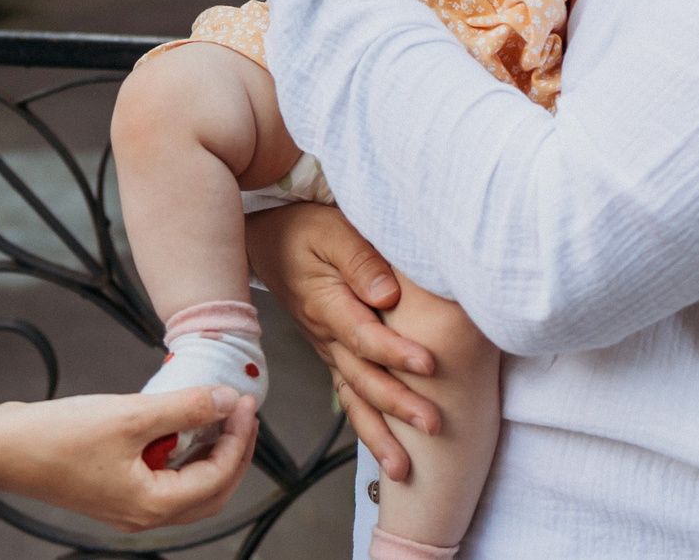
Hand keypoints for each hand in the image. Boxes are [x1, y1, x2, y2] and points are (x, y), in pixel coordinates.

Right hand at [0, 387, 258, 532]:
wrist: (2, 448)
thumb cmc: (57, 438)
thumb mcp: (131, 415)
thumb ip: (184, 409)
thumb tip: (226, 401)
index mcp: (151, 506)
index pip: (217, 477)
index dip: (239, 438)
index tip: (245, 402)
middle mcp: (142, 514)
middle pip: (210, 491)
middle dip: (232, 451)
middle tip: (241, 412)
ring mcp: (127, 505)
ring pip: (187, 487)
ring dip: (208, 453)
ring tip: (216, 413)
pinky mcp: (113, 490)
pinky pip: (163, 478)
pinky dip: (180, 453)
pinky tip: (177, 422)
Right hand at [241, 204, 440, 482]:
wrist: (266, 243)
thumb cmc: (302, 231)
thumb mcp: (330, 230)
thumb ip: (360, 258)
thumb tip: (389, 294)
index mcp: (326, 304)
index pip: (364, 335)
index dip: (395, 351)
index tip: (428, 365)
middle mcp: (326, 336)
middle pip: (363, 377)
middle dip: (398, 405)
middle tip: (432, 426)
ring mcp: (327, 350)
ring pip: (353, 398)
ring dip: (379, 433)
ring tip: (404, 468)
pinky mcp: (332, 355)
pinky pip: (349, 396)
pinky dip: (366, 426)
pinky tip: (385, 452)